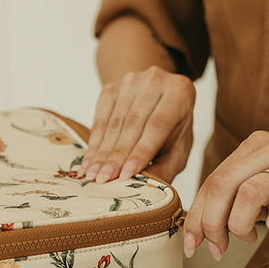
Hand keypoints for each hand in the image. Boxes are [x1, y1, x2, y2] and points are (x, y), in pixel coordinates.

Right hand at [82, 67, 194, 182]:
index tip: (125, 175)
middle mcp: (156, 80)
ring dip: (101, 152)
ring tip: (92, 175)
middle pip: (132, 124)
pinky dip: (94, 143)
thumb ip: (167, 166)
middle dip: (116, 156)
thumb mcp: (179, 148)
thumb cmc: (173, 128)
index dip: (140, 151)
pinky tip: (88, 162)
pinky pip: (100, 119)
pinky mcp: (111, 88)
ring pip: (114, 122)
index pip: (157, 125)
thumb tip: (146, 188)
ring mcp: (131, 81)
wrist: (157, 97)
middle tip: (103, 180)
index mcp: (180, 91)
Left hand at [182, 131, 268, 259]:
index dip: (198, 215)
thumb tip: (202, 230)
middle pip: (224, 183)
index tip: (193, 243)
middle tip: (216, 247)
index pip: (214, 179)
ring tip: (248, 237)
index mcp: (257, 146)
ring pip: (250, 192)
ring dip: (239, 224)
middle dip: (211, 222)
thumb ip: (236, 201)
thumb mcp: (268, 190)